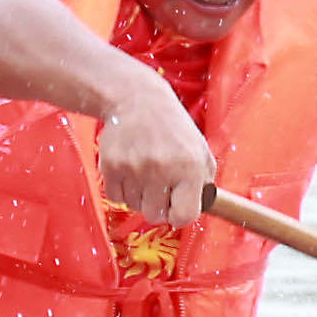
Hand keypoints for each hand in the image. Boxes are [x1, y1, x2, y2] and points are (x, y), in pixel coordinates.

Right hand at [91, 90, 216, 227]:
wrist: (137, 100)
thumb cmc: (172, 128)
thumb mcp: (200, 150)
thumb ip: (205, 182)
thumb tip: (201, 208)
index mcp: (189, 168)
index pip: (184, 215)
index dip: (179, 215)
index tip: (176, 207)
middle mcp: (161, 170)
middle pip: (154, 216)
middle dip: (157, 205)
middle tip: (158, 187)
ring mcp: (134, 168)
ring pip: (133, 206)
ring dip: (138, 195)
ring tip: (143, 171)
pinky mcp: (111, 165)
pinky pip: (115, 197)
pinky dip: (121, 189)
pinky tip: (129, 170)